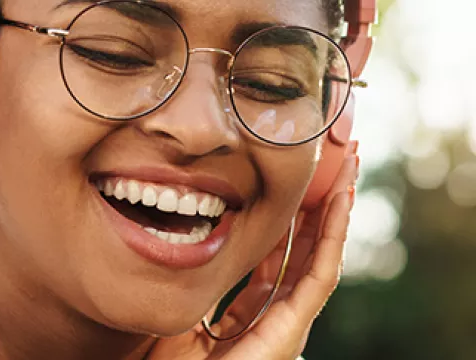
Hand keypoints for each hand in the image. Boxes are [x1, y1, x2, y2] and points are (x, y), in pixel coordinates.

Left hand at [147, 141, 359, 359]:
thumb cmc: (170, 359)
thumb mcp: (187, 301)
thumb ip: (203, 275)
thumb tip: (193, 231)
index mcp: (254, 306)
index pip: (282, 253)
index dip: (295, 218)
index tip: (302, 180)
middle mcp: (278, 312)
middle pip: (309, 249)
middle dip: (324, 205)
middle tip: (339, 162)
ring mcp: (289, 320)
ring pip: (322, 255)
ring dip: (338, 210)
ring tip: (350, 169)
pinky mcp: (292, 327)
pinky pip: (319, 274)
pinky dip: (333, 236)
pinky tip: (340, 202)